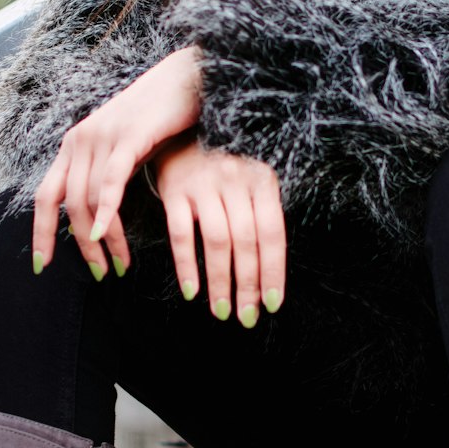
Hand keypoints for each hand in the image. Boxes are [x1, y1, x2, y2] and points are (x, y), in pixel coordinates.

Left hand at [32, 47, 201, 275]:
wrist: (187, 77)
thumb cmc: (160, 117)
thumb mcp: (125, 148)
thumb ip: (108, 175)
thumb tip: (99, 214)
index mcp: (75, 144)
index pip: (46, 196)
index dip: (41, 233)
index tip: (41, 265)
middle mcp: (80, 140)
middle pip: (68, 205)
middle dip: (80, 246)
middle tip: (101, 273)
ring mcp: (102, 136)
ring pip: (90, 199)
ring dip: (104, 238)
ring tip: (119, 264)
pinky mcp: (128, 136)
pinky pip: (111, 180)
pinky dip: (107, 210)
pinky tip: (108, 234)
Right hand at [151, 134, 286, 325]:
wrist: (180, 130)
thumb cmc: (223, 164)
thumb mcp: (250, 179)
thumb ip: (260, 214)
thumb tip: (267, 270)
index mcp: (262, 180)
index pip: (272, 234)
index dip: (273, 272)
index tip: (272, 304)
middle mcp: (236, 180)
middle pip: (246, 242)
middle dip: (248, 285)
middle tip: (246, 318)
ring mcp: (204, 183)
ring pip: (217, 242)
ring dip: (220, 282)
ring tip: (221, 311)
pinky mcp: (175, 189)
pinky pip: (181, 234)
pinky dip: (186, 266)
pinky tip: (191, 291)